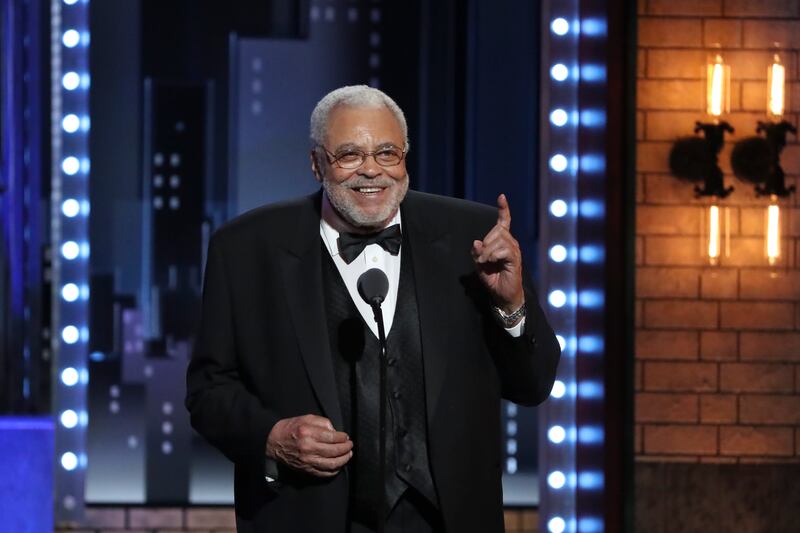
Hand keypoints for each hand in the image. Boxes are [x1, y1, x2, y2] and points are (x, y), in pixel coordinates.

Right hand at [266, 414, 352, 477]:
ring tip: (348, 455)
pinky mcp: (306, 469)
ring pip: (331, 464)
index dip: (343, 438)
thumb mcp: (306, 418)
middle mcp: (308, 448)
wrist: (273, 442)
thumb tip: (335, 431)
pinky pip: (323, 473)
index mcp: (308, 433)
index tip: (346, 437)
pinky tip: (338, 465)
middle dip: (346, 448)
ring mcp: (307, 461)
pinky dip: (334, 471)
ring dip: (343, 460)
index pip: (332, 437)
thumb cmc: (290, 428)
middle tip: (350, 445)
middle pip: (334, 451)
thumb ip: (322, 422)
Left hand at [471, 194, 523, 313]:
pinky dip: (493, 255)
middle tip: (481, 259)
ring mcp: (514, 250)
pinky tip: (491, 262)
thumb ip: (477, 252)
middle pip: (496, 231)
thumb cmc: (493, 278)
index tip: (501, 196)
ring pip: (499, 239)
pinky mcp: (515, 259)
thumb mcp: (480, 264)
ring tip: (485, 262)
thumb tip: (476, 242)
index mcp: (503, 241)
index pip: (504, 222)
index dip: (503, 209)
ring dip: (487, 251)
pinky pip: (503, 250)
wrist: (503, 295)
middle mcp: (511, 243)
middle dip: (485, 244)